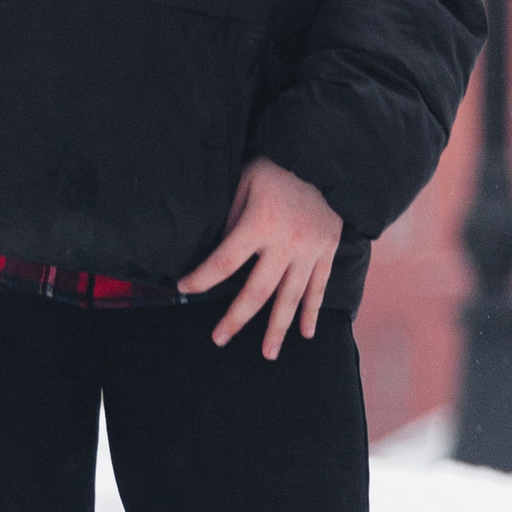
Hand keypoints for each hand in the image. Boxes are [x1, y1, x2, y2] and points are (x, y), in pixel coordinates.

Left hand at [179, 155, 343, 358]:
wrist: (328, 157)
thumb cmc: (281, 166)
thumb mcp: (247, 180)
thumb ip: (231, 214)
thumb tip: (218, 245)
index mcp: (259, 225)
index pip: (224, 261)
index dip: (202, 278)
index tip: (183, 289)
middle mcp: (285, 245)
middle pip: (256, 292)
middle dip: (236, 318)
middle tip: (219, 339)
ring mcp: (309, 252)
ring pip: (290, 298)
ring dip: (278, 328)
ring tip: (267, 354)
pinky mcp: (327, 252)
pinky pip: (319, 287)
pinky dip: (312, 311)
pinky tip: (305, 333)